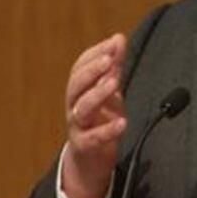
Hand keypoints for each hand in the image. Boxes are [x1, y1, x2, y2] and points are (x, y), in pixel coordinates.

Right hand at [61, 33, 127, 197]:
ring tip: (114, 84)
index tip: (114, 42)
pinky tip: (122, 122)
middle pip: (76, 84)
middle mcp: (74, 105)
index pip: (80, 66)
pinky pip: (93, 138)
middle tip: (109, 59)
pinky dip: (107, 130)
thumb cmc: (99, 119)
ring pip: (81, 108)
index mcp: (79, 89)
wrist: (90, 159)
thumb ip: (114, 66)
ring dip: (97, 94)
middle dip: (92, 70)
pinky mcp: (85, 146)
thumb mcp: (108, 91)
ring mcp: (78, 126)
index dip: (96, 53)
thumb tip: (118, 38)